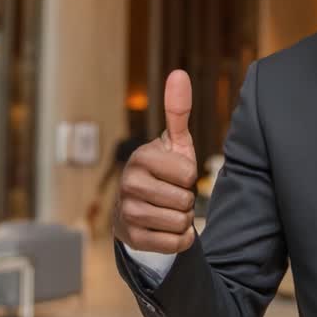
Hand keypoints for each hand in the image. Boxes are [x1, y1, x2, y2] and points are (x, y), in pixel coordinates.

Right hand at [114, 70, 198, 253]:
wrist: (143, 211)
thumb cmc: (164, 173)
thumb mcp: (175, 143)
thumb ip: (178, 111)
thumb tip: (179, 73)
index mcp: (141, 157)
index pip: (188, 172)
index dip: (189, 176)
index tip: (175, 174)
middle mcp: (128, 183)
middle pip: (184, 199)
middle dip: (186, 200)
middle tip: (172, 195)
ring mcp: (127, 212)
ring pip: (180, 222)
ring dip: (182, 219)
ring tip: (168, 210)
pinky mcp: (131, 238)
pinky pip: (174, 243)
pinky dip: (179, 239)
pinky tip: (166, 229)